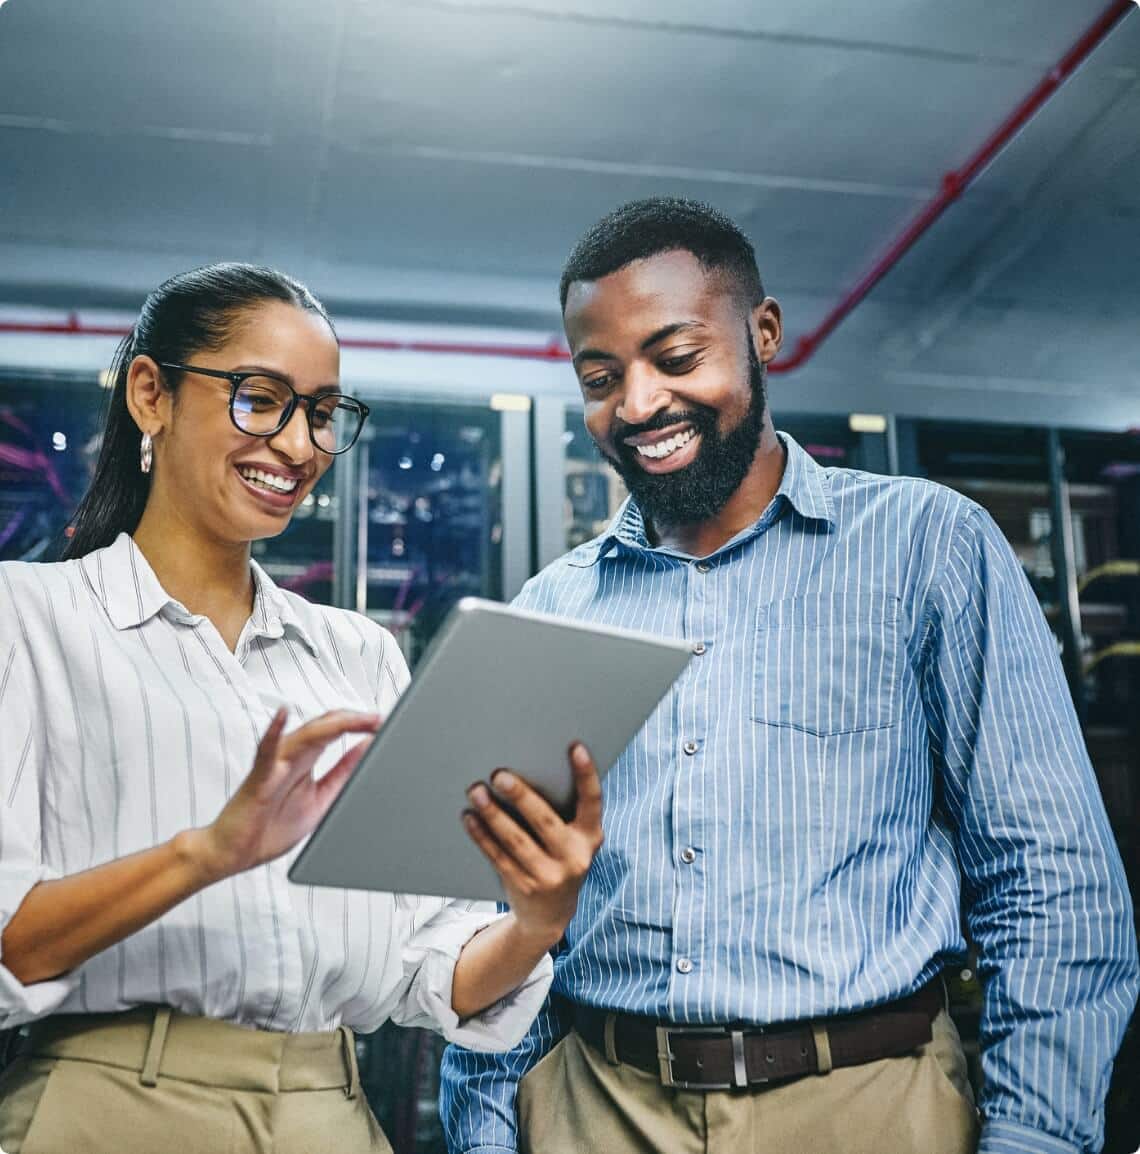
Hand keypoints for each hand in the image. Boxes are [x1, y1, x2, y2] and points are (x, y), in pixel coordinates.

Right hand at [192, 708, 380, 880]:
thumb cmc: (270, 828)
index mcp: (305, 761)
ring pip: (305, 735)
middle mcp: (290, 756)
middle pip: (325, 726)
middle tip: (380, 719)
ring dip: (334, 724)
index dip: (360, 724)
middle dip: (354, 720)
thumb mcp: (320, 800)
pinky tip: (283, 715)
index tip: (386, 723)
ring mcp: (273, 765)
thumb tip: (367, 749)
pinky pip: (265, 751)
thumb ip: (341, 774)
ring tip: (359, 719)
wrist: (233, 854)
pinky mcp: (258, 779)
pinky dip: (274, 731)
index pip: (335, 730)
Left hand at [463, 743, 603, 949]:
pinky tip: (470, 818)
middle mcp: (575, 858)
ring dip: (493, 814)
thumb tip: (524, 773)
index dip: (586, 774)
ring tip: (476, 791)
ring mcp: (550, 877)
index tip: (575, 747)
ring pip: (516, 840)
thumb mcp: (572, 841)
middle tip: (499, 775)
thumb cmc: (559, 859)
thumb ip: (563, 813)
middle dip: (521, 796)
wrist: (550, 916)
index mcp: (590, 837)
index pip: (592, 801)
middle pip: (546, 821)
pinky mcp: (524, 887)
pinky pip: (498, 857)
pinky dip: (482, 836)